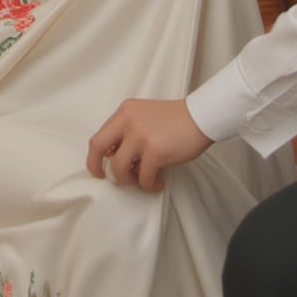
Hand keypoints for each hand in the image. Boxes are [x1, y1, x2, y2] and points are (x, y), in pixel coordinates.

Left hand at [87, 99, 211, 191]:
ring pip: (118, 167)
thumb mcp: (145, 115)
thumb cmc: (176, 119)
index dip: (95, 155)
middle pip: (97, 147)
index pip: (99, 135)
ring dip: (128, 179)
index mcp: (125, 111)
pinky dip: (148, 185)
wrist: (201, 116)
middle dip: (96, 167)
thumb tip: (114, 155)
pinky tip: (157, 182)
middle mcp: (128, 121)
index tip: (99, 166)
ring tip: (141, 179)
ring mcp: (140, 135)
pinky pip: (143, 177)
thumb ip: (128, 130)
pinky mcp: (155, 151)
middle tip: (106, 177)